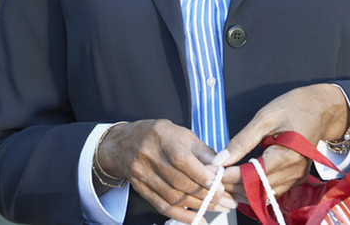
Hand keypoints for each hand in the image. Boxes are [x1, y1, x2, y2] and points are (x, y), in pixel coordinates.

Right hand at [95, 119, 237, 222]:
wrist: (124, 142)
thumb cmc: (159, 135)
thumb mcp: (181, 133)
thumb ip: (201, 150)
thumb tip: (220, 167)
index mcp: (162, 136)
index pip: (182, 160)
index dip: (201, 175)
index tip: (219, 185)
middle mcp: (150, 155)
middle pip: (179, 181)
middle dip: (205, 194)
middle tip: (225, 201)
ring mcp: (142, 173)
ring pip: (173, 196)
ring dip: (198, 206)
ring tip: (217, 208)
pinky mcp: (140, 188)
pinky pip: (162, 206)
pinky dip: (181, 216)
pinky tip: (197, 219)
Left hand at [213, 84, 348, 202]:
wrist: (321, 108)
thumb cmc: (293, 107)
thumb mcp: (265, 117)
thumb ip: (242, 140)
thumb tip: (221, 159)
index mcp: (287, 157)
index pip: (252, 176)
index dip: (229, 177)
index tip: (210, 173)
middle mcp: (294, 173)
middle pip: (257, 190)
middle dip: (231, 187)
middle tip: (210, 178)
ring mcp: (296, 178)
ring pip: (263, 195)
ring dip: (241, 191)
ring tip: (220, 180)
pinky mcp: (295, 179)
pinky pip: (271, 191)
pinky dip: (254, 189)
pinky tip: (238, 181)